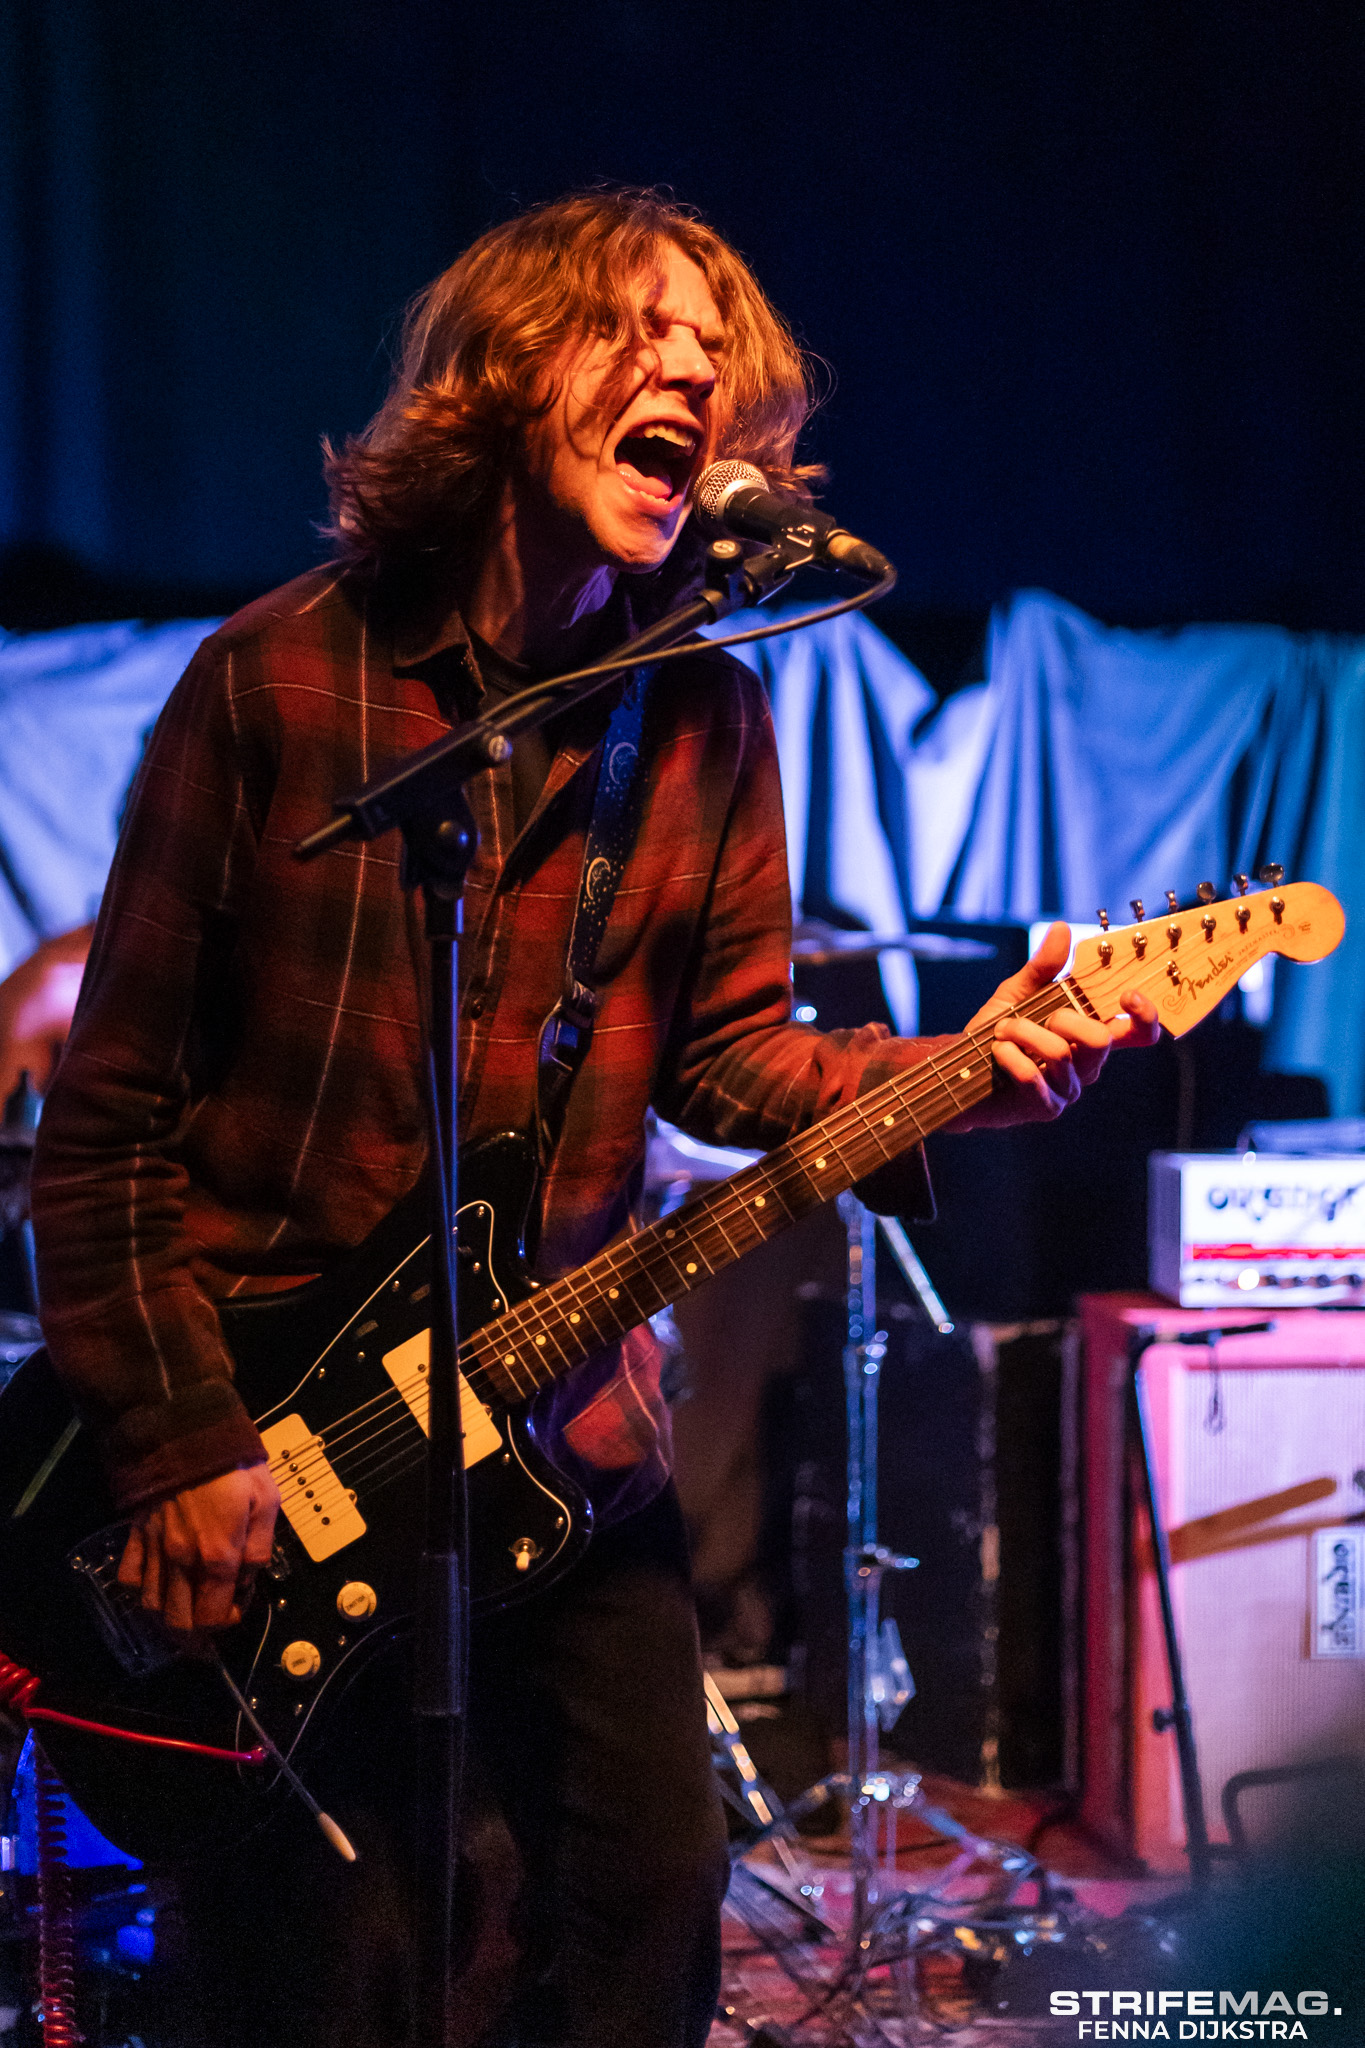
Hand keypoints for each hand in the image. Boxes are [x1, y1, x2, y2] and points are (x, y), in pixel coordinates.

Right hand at [117, 1467, 280, 1633]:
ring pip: (151, 1606)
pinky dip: (141, 1587)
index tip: (236, 1605)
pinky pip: (129, 1576)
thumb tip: (248, 1580)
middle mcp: (182, 1560)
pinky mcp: (137, 1534)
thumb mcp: (266, 1501)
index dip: (227, 1621)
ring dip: (168, 1615)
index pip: (214, 1616)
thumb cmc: (234, 1464)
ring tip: (185, 1607)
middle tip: (208, 1620)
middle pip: (179, 1623)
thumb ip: (261, 1548)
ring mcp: (155, 1549)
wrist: (187, 1432)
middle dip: (195, 1633)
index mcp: (218, 1555)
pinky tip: (157, 1580)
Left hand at [946, 921, 1159, 1133]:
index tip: (1126, 994)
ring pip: (1061, 1054)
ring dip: (1023, 1033)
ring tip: (1001, 1032)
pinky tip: (997, 1050)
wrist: (961, 1070)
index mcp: (1091, 1034)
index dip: (1145, 1015)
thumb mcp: (1018, 992)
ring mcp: (1070, 1088)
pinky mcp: (1047, 1107)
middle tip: (1031, 1017)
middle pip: (1101, 1039)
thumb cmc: (998, 1032)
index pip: (1139, 1032)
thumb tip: (1063, 928)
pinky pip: (1034, 1076)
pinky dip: (1009, 1056)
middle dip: (1061, 1018)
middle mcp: (1088, 1064)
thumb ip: (1043, 966)